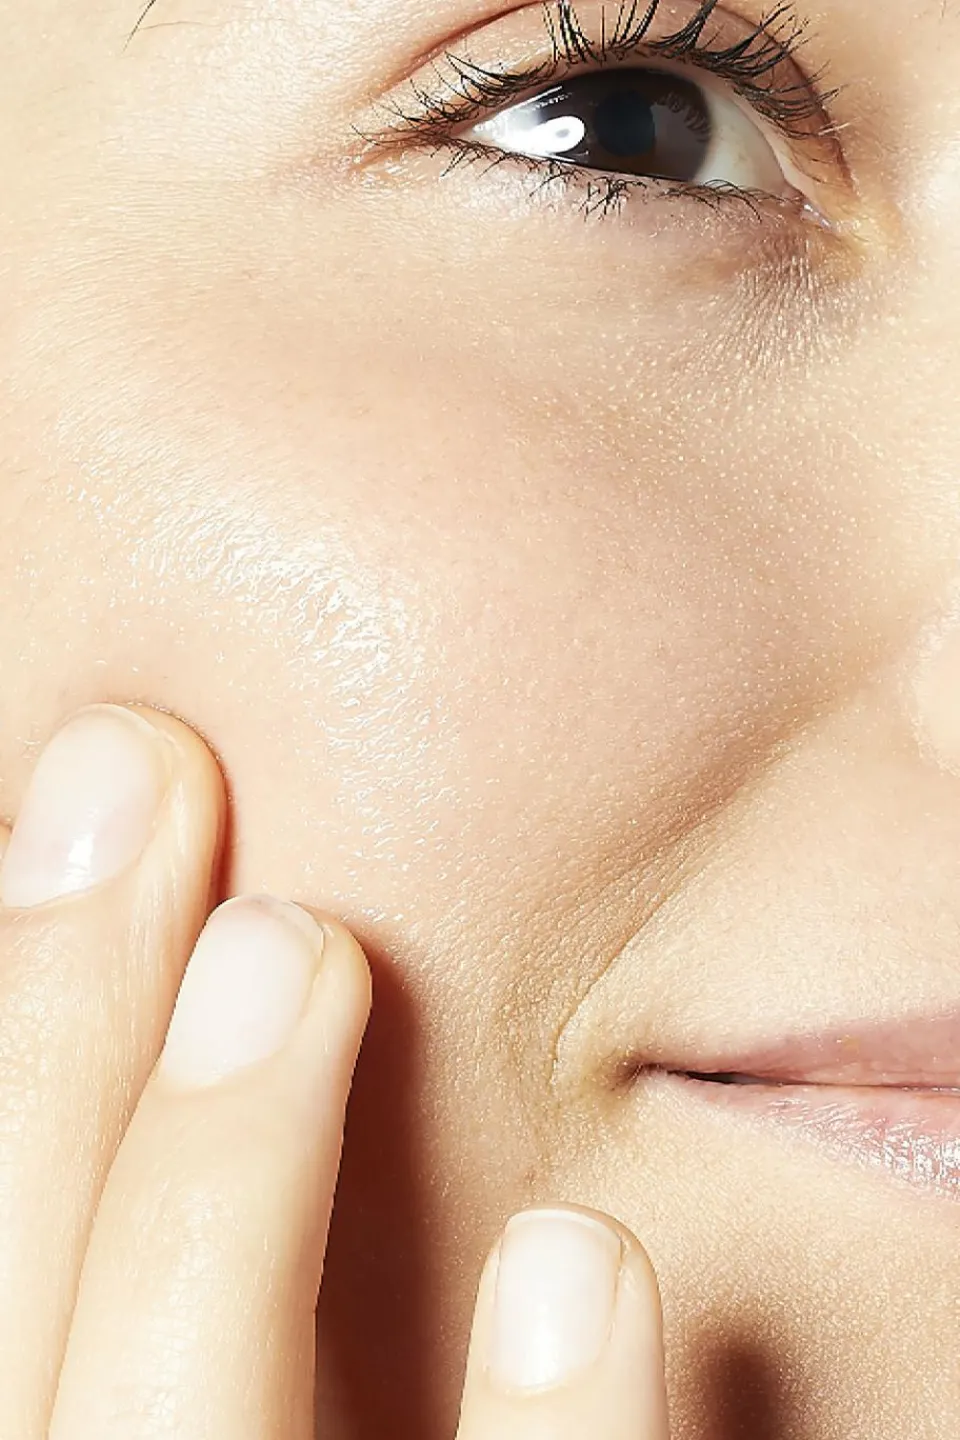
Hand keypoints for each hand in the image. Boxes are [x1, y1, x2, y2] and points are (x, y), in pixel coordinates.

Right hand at [0, 703, 669, 1438]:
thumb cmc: (243, 1436)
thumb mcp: (159, 1363)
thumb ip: (160, 1252)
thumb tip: (202, 972)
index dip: (24, 1028)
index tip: (100, 786)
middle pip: (49, 1358)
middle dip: (58, 1048)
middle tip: (148, 775)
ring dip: (219, 1200)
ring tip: (304, 944)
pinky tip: (583, 1255)